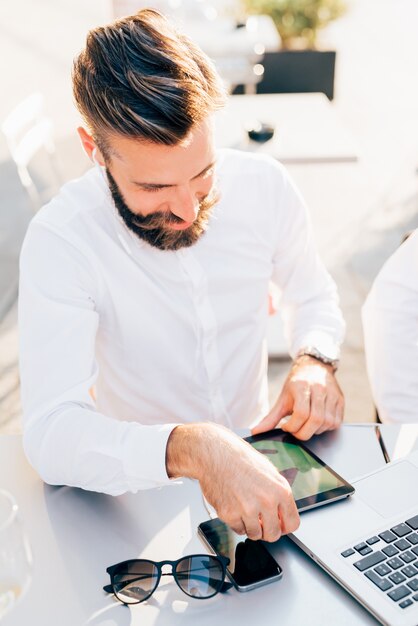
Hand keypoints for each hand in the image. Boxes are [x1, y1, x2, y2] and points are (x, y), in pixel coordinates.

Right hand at [166, 423, 298, 541]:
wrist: (215, 453)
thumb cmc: (240, 458)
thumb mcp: (269, 472)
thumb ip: (278, 494)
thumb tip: (282, 513)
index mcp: (281, 490)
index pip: (292, 523)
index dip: (284, 525)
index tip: (278, 524)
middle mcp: (267, 501)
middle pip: (274, 535)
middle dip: (267, 530)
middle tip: (261, 522)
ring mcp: (248, 509)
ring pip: (255, 535)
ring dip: (251, 527)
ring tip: (245, 510)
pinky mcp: (230, 514)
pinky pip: (238, 530)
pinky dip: (236, 522)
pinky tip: (234, 506)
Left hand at [252, 356, 343, 439]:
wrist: (314, 366)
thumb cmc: (296, 384)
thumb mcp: (282, 398)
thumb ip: (271, 418)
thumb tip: (256, 432)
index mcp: (302, 387)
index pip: (301, 414)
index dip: (293, 426)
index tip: (286, 427)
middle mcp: (320, 389)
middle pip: (316, 420)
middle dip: (304, 433)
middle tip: (296, 431)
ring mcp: (332, 395)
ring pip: (327, 423)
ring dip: (315, 431)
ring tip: (306, 425)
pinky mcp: (340, 400)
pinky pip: (336, 422)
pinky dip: (326, 428)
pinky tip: (317, 423)